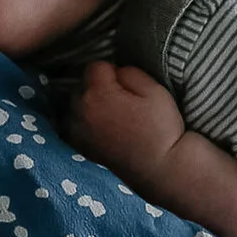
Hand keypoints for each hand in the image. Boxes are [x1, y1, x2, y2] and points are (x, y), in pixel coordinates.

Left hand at [63, 57, 188, 196]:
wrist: (162, 169)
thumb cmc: (160, 128)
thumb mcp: (153, 89)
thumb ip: (128, 71)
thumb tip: (115, 73)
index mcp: (96, 94)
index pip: (96, 66)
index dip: (114, 72)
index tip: (128, 88)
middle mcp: (78, 112)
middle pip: (82, 85)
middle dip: (98, 88)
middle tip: (122, 103)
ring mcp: (75, 132)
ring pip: (76, 105)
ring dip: (89, 106)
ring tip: (113, 118)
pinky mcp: (78, 148)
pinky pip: (74, 124)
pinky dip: (85, 123)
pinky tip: (104, 130)